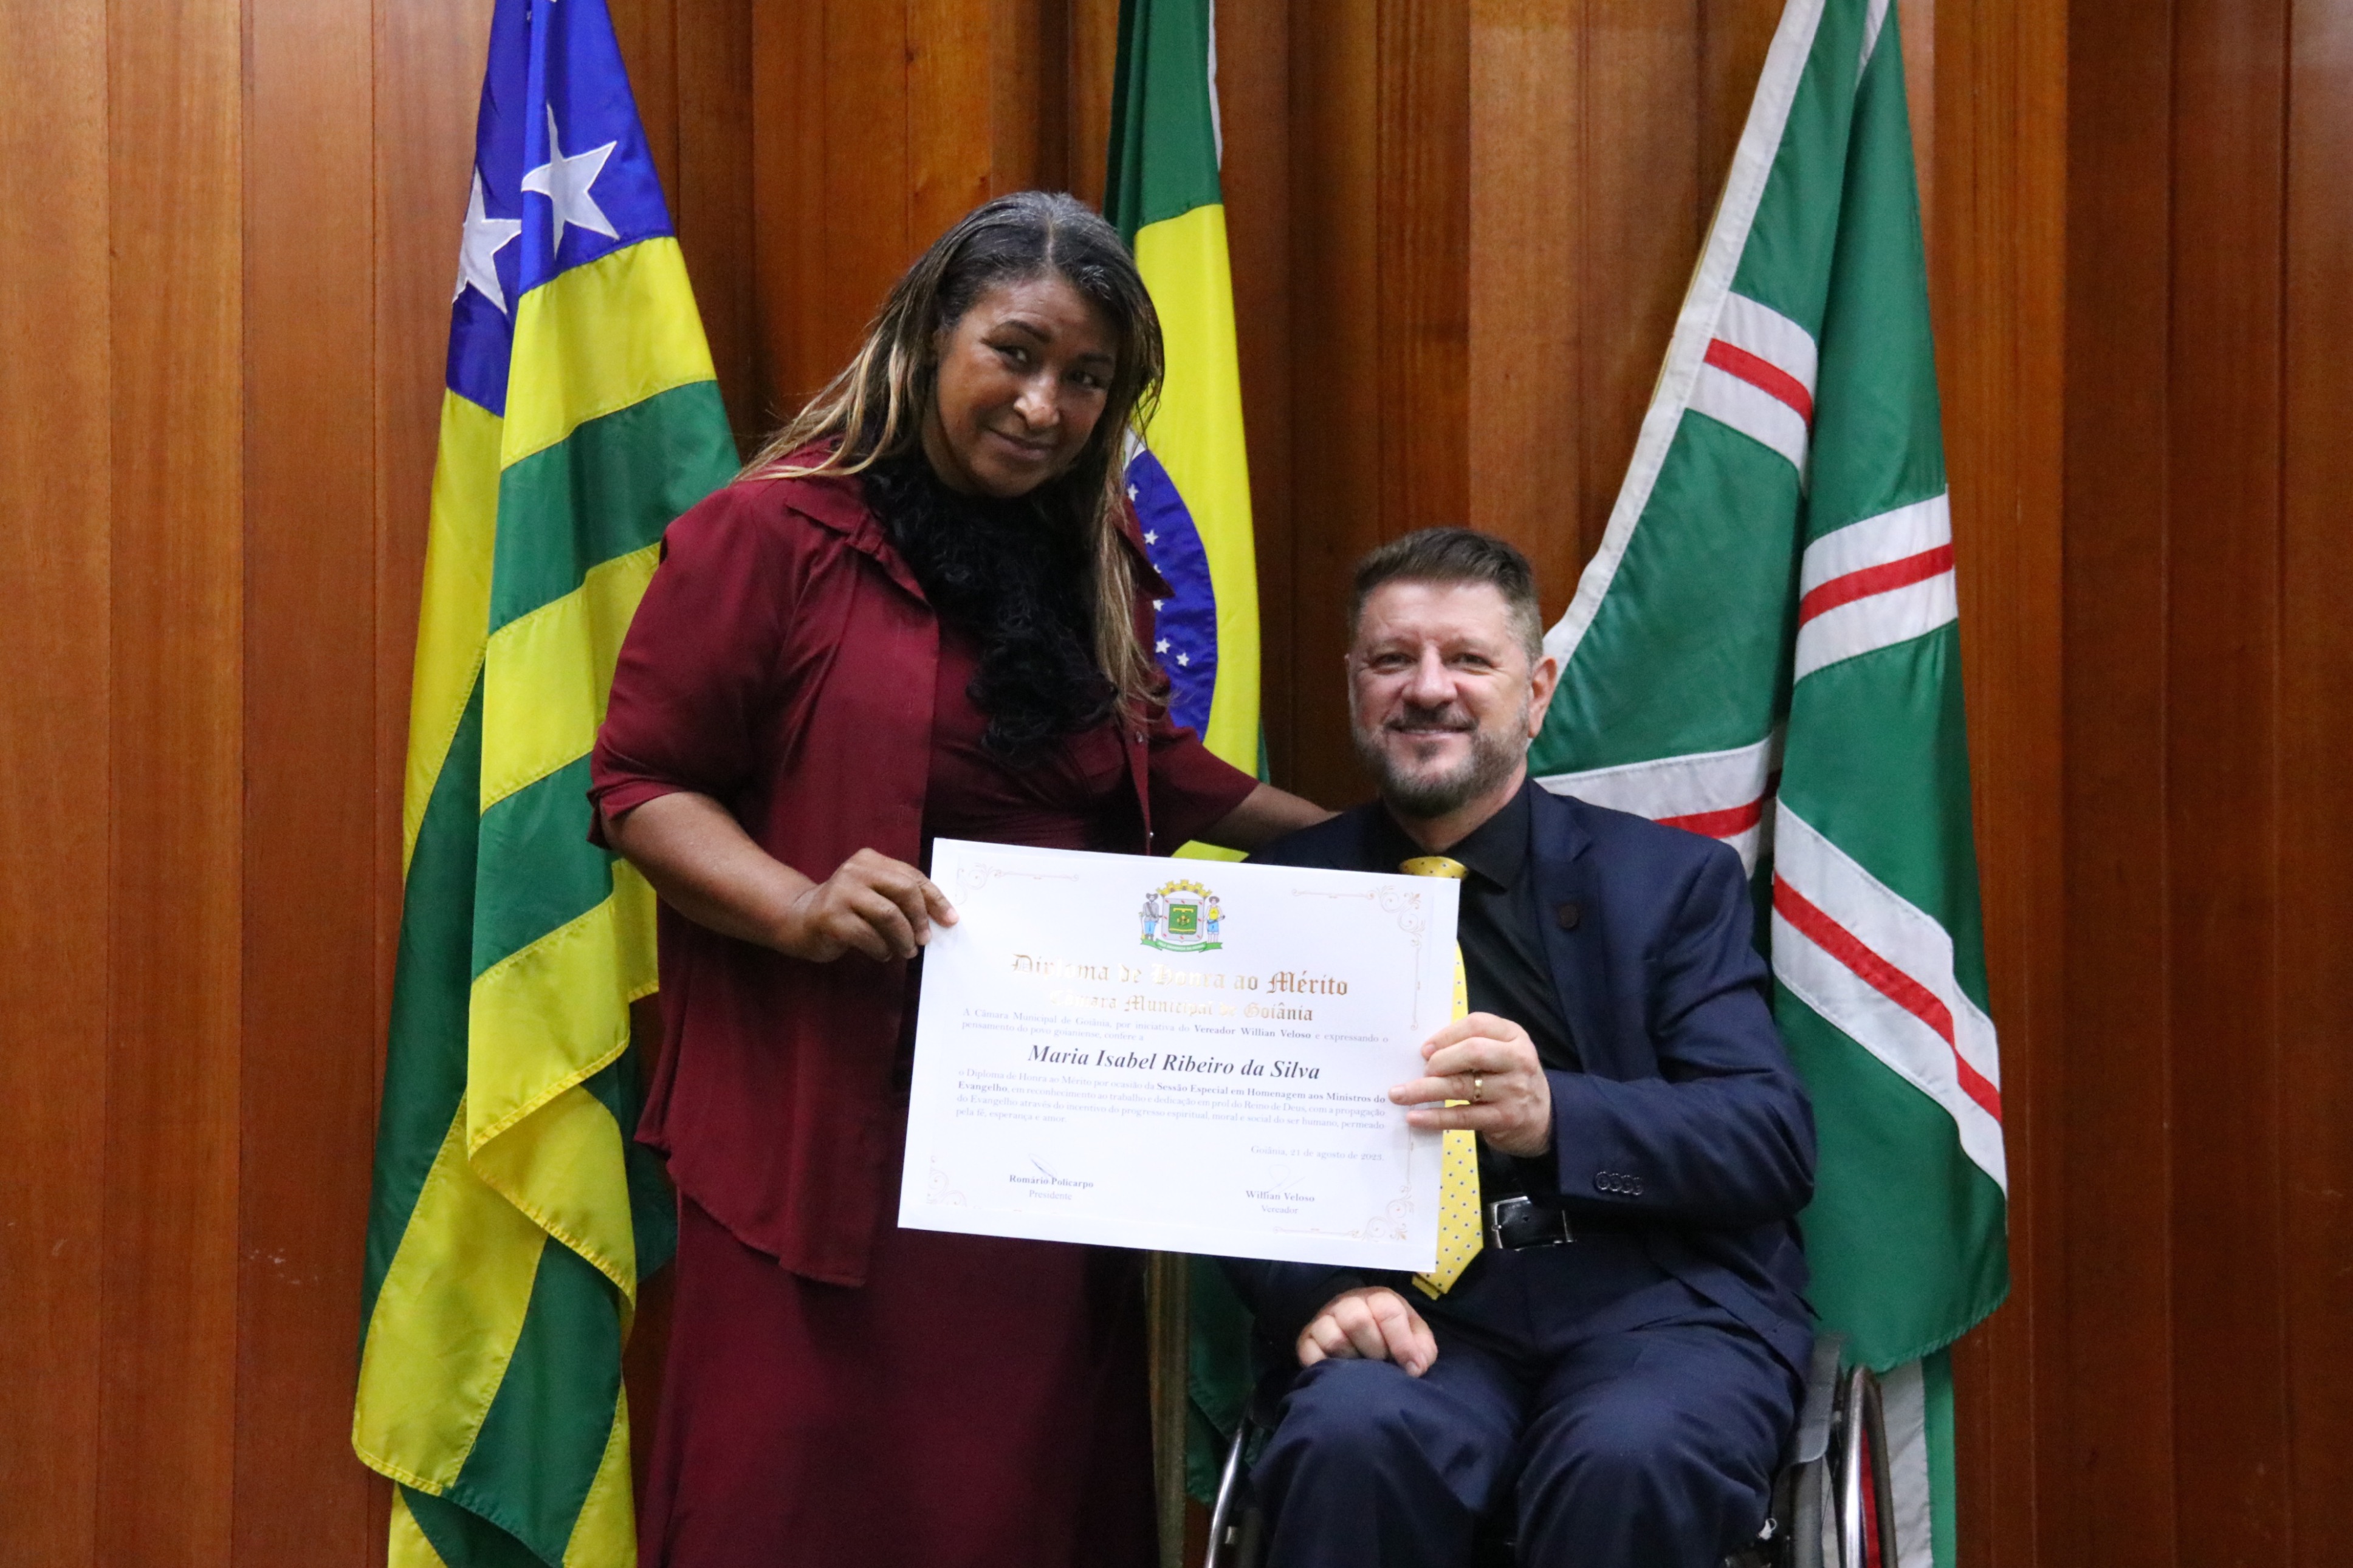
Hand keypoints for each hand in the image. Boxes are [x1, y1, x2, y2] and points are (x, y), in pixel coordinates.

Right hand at [774, 848, 956, 961]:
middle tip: (925, 939)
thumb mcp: (873, 894)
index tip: (950, 920)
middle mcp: (855, 870)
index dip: (935, 899)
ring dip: (904, 938)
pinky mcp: (831, 917)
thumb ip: (899, 897)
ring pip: (889, 914)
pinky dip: (882, 948)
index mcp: (870, 860)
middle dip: (920, 918)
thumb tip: (940, 917)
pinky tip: (883, 953)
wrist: (800, 919)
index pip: (912, 876)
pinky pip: (869, 936)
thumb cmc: (847, 909)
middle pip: (904, 890)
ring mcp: (841, 892)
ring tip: (907, 951)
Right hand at [1296, 1286, 1437, 1375]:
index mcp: (1378, 1299)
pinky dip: (1326, 1365)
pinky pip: (1310, 1353)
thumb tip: (1414, 1367)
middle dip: (1375, 1349)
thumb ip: (1422, 1349)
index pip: (1387, 1310)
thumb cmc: (1391, 1336)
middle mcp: (1348, 1304)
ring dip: (1351, 1358)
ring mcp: (1324, 1320)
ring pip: (1333, 1337)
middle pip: (1357, 1320)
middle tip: (1382, 1363)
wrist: (1359, 1335)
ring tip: (1361, 1368)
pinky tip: (1340, 1372)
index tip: (1410, 1367)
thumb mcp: (1415, 1338)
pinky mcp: (1306, 1340)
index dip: (1402, 1343)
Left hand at [1389, 1012, 1552, 1158]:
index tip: (1425, 1049)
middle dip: (1439, 1060)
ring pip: (1462, 1086)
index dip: (1446, 1035)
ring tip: (1399, 1094)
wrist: (1544, 1118)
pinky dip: (1435, 1117)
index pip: (1477, 1025)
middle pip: (1472, 1051)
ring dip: (1425, 1090)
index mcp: (1514, 1036)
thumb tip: (1425, 1052)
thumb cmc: (1510, 1078)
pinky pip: (1463, 1116)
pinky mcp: (1505, 1119)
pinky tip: (1415, 1118)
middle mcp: (1518, 1060)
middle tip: (1421, 1070)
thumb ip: (1472, 1046)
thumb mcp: (1501, 1053)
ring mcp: (1513, 1090)